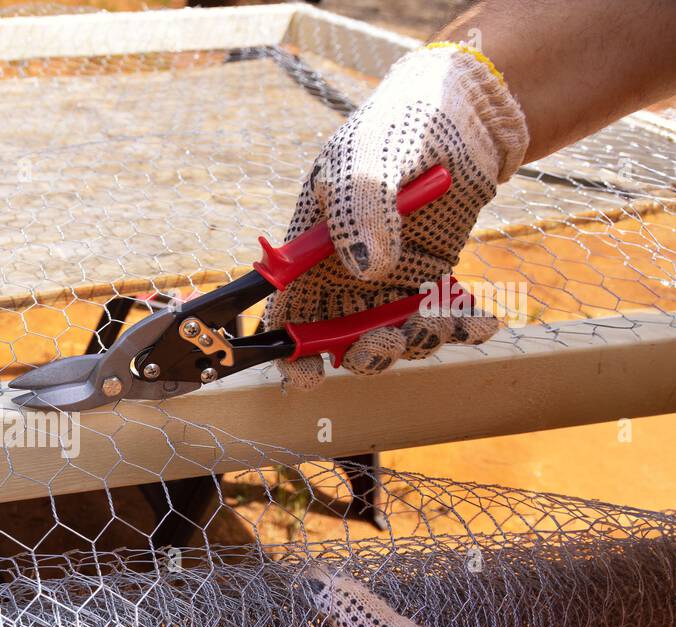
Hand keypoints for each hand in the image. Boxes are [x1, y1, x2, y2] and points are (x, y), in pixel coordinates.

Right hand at [264, 43, 528, 389]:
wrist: (466, 112)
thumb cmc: (398, 127)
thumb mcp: (366, 159)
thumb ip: (359, 210)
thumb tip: (365, 268)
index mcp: (309, 253)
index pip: (287, 316)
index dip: (291, 353)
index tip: (311, 372)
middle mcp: (344, 275)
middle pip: (341, 341)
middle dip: (366, 353)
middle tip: (391, 338)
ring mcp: (391, 281)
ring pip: (394, 336)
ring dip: (417, 341)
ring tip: (444, 318)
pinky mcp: (435, 279)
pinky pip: (443, 318)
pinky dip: (463, 328)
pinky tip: (482, 321)